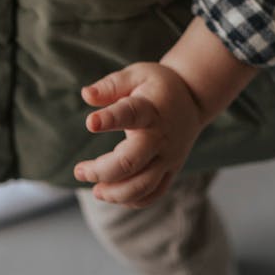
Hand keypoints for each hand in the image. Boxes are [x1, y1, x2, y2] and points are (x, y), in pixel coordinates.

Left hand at [73, 62, 204, 207]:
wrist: (194, 98)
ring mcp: (168, 157)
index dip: (110, 119)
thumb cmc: (157, 85)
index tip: (90, 123)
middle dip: (102, 171)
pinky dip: (133, 200)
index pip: (130, 114)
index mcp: (150, 109)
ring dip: (115, 193)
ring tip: (96, 189)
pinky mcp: (172, 170)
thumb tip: (86, 94)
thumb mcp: (137, 74)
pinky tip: (114, 194)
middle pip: (131, 162)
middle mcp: (160, 137)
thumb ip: (111, 85)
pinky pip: (154, 193)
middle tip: (80, 171)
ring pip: (142, 186)